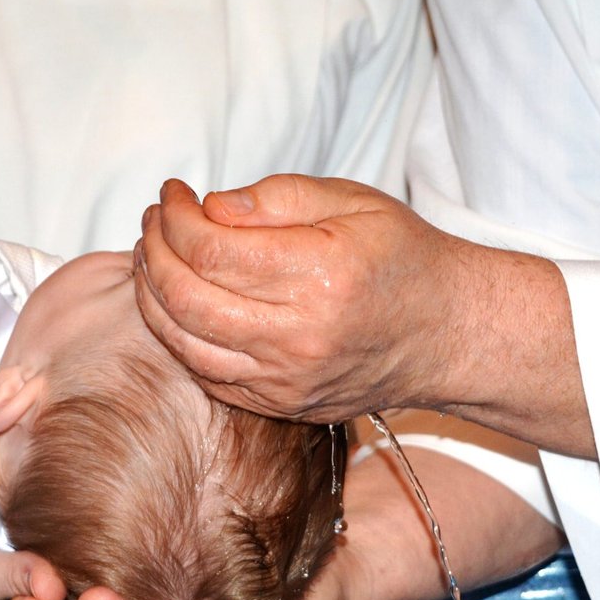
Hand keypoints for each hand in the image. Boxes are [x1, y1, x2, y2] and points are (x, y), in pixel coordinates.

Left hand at [137, 175, 591, 456]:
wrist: (447, 334)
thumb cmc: (401, 257)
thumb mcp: (351, 201)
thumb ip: (275, 198)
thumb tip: (208, 207)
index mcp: (319, 275)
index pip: (211, 248)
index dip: (175, 218)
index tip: (172, 194)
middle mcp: (299, 336)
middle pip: (185, 299)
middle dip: (153, 253)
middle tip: (153, 222)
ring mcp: (287, 380)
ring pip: (185, 345)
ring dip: (151, 298)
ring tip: (152, 258)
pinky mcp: (282, 406)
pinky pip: (207, 376)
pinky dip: (178, 339)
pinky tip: (175, 305)